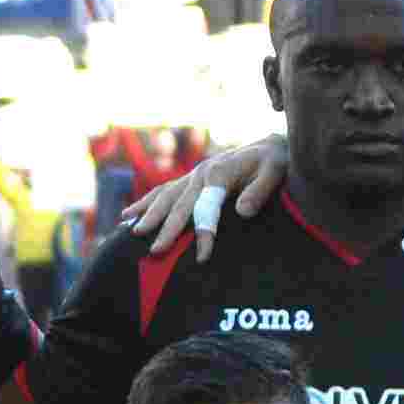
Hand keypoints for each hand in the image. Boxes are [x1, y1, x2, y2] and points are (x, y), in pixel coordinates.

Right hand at [126, 136, 287, 261]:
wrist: (269, 146)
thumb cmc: (274, 161)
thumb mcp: (275, 170)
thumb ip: (260, 190)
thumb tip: (243, 212)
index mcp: (220, 172)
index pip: (207, 207)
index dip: (204, 232)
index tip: (202, 257)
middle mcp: (201, 173)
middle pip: (179, 204)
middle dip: (166, 229)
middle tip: (156, 251)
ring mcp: (192, 175)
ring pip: (165, 196)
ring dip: (148, 215)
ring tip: (134, 233)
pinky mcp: (190, 179)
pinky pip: (163, 191)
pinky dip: (145, 203)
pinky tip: (128, 215)